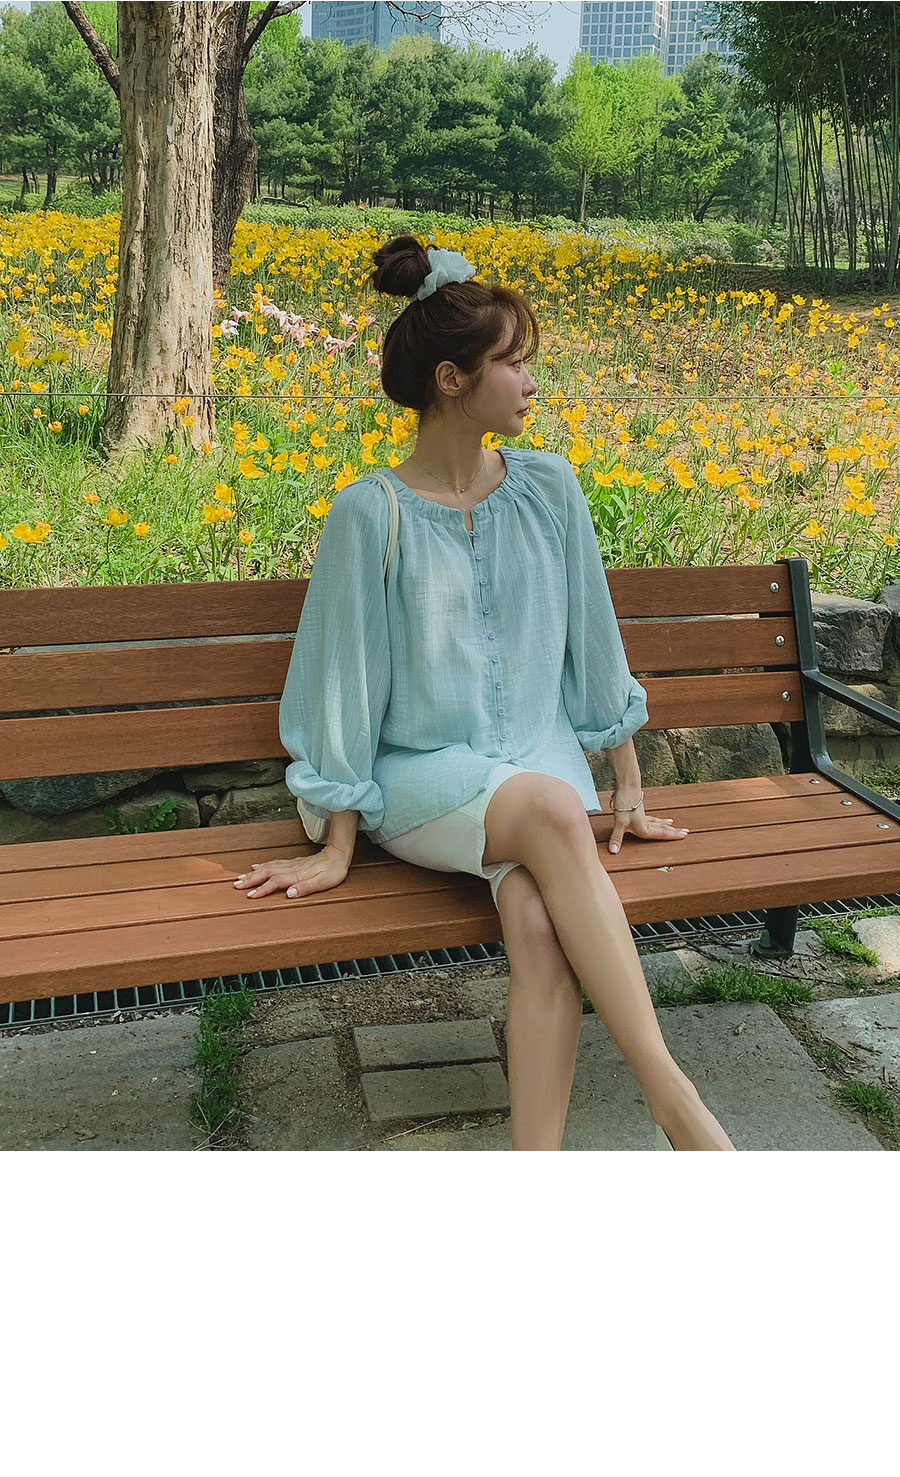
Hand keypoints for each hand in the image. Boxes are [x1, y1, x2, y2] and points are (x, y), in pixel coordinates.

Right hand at [233, 848, 349, 899]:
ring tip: (240, 878)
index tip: (250, 895)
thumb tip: (290, 894)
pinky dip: (262, 865)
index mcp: (296, 875)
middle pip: (266, 873)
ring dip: (253, 873)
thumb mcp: (323, 883)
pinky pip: (272, 863)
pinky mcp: (292, 863)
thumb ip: (306, 888)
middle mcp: (290, 868)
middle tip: (236, 885)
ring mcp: (290, 864)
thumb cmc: (333, 871)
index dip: (262, 889)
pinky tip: (255, 867)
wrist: (338, 855)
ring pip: (267, 867)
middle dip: (250, 880)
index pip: (275, 882)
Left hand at [608, 795, 688, 853]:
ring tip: (672, 824)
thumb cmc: (624, 803)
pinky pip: (650, 818)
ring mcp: (642, 816)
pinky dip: (656, 820)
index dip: (672, 836)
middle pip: (662, 828)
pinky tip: (655, 818)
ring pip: (657, 822)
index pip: (661, 834)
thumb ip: (616, 838)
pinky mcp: (637, 810)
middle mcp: (645, 823)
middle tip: (686, 832)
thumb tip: (613, 852)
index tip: (684, 836)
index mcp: (643, 828)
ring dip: (665, 825)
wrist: (626, 785)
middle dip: (673, 831)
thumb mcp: (619, 823)